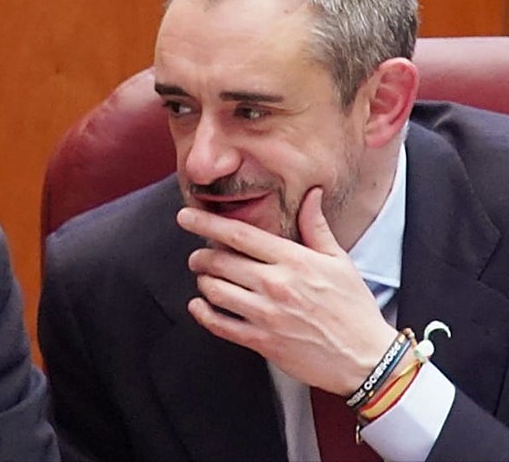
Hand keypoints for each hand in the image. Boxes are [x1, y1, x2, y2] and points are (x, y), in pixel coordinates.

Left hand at [176, 188, 395, 393]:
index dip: (206, 222)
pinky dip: (202, 313)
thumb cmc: (353, 308)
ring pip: (215, 291)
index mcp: (294, 260)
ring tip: (206, 279)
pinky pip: (220, 324)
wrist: (367, 359)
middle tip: (198, 255)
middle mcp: (276, 285)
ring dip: (203, 282)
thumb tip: (311, 194)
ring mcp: (267, 314)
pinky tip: (199, 306)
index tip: (186, 216)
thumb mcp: (339, 261)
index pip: (239, 234)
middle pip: (220, 261)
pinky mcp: (263, 342)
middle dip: (200, 255)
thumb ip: (316, 227)